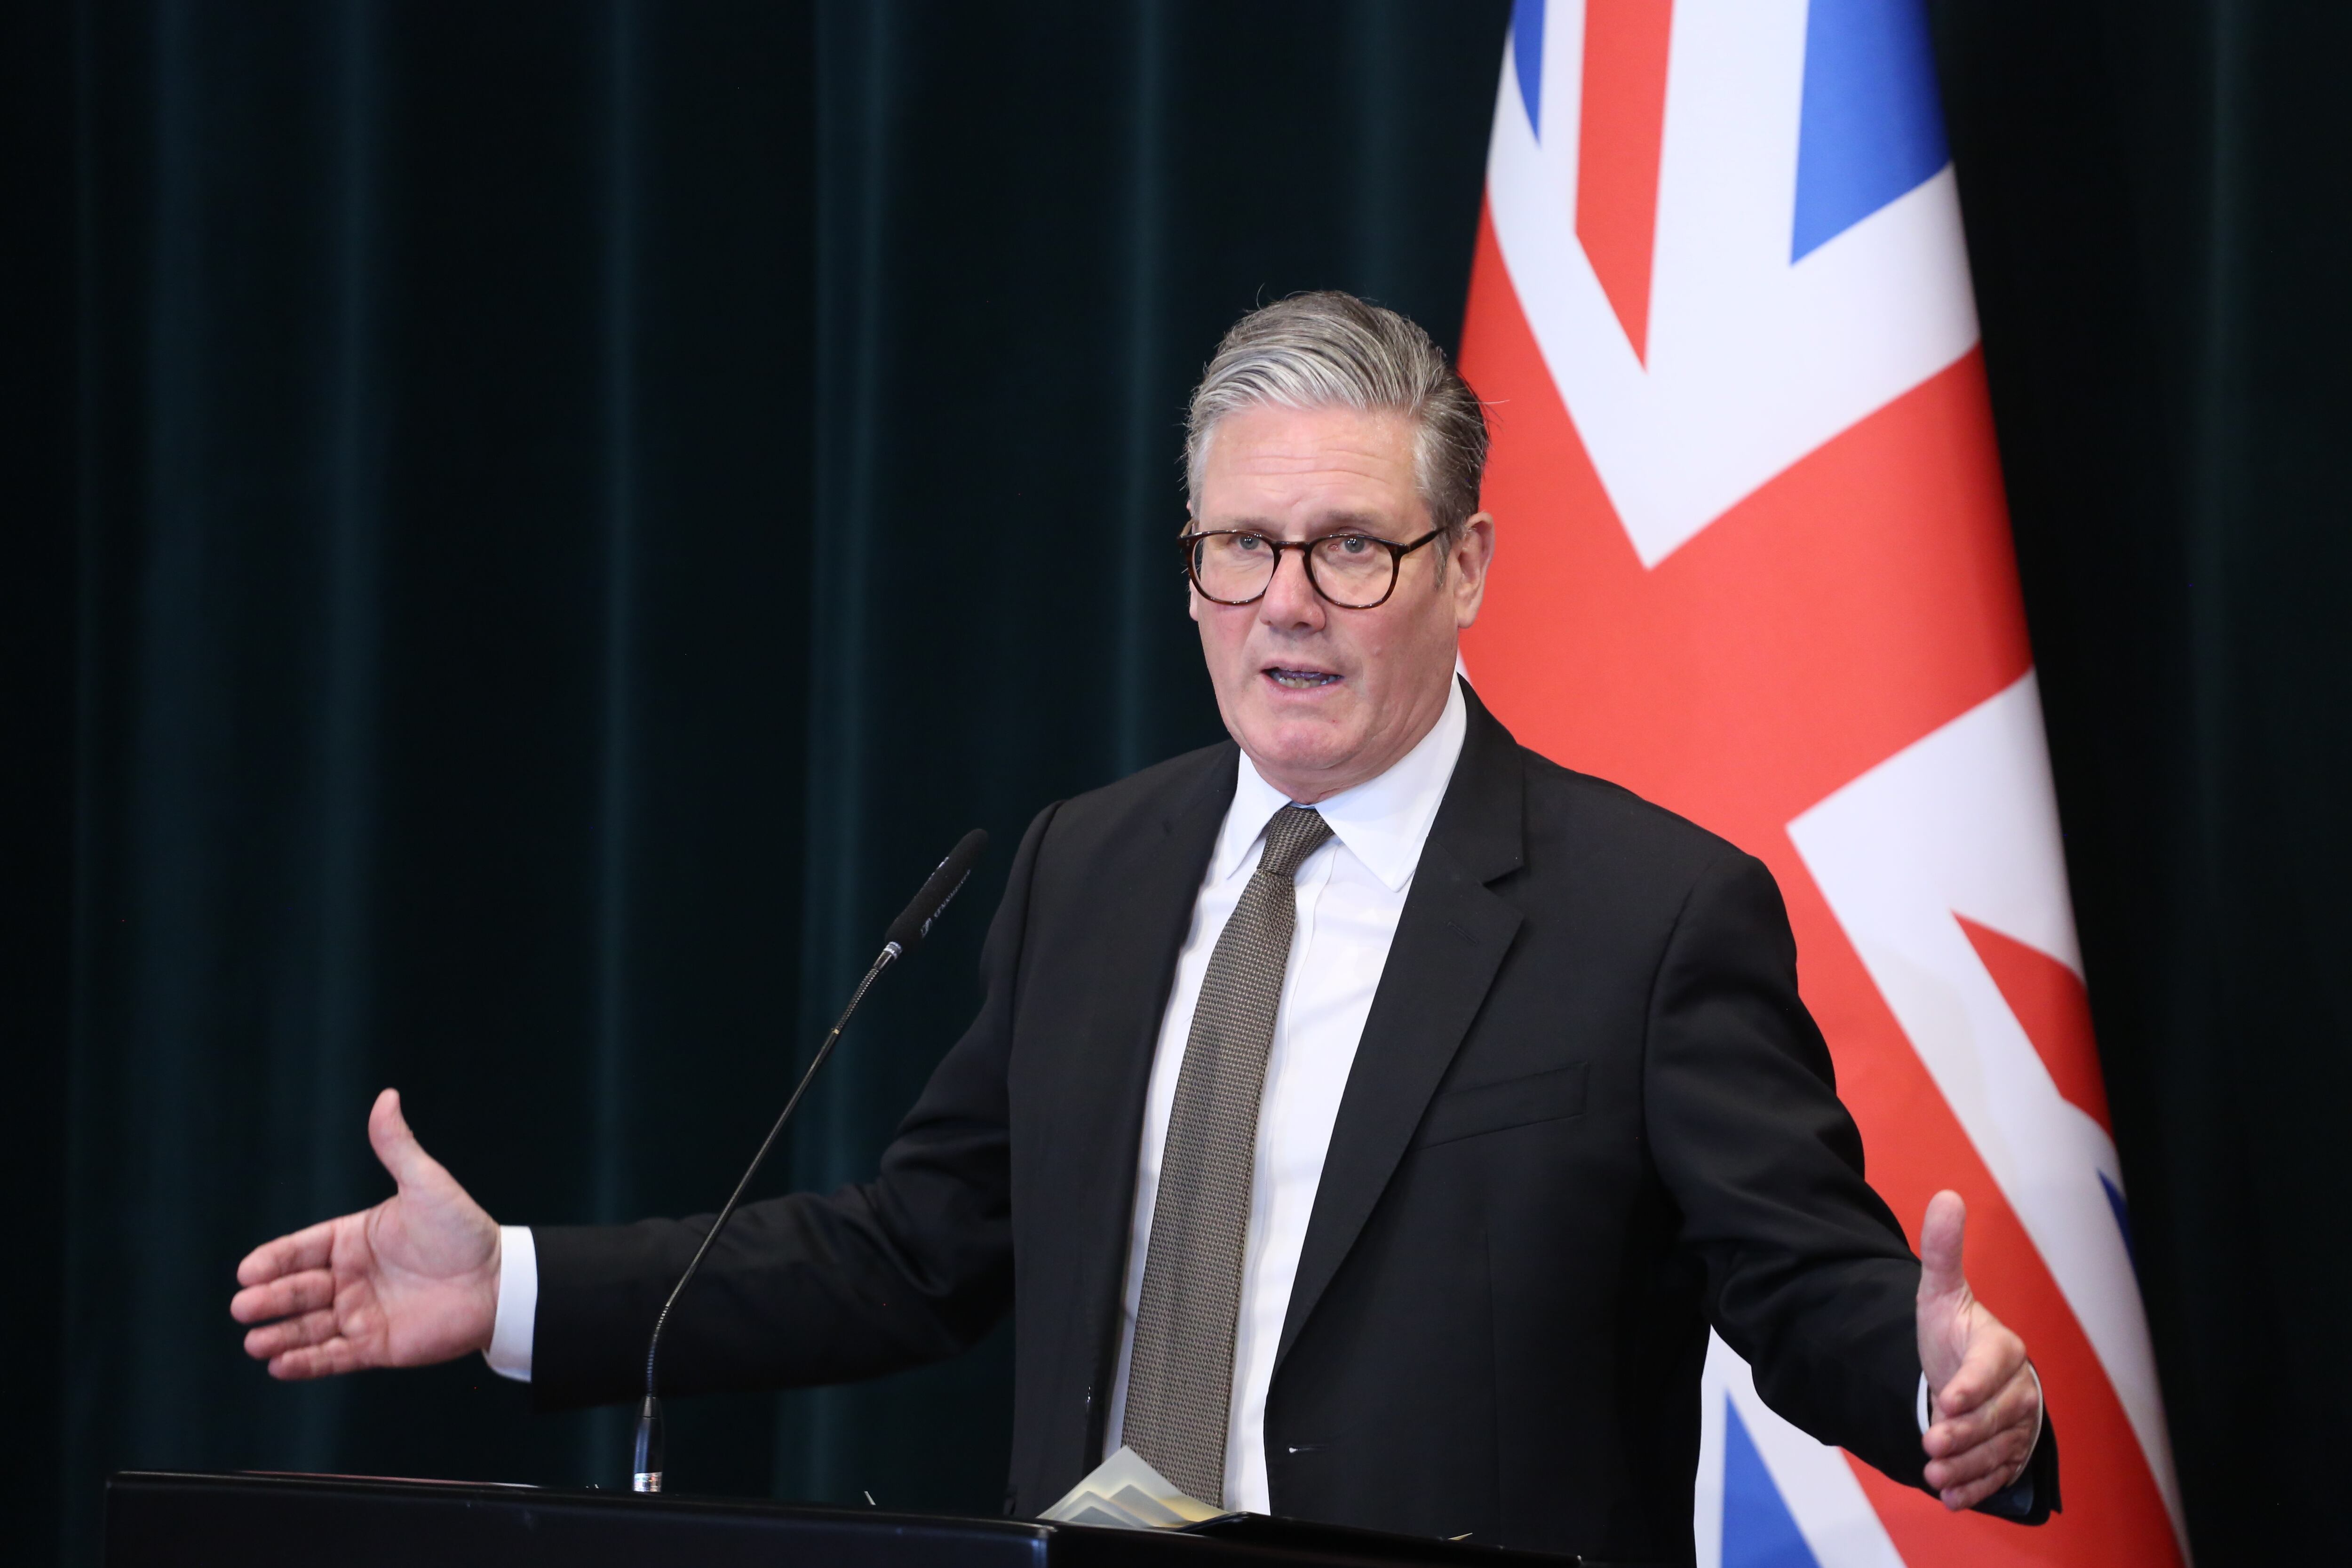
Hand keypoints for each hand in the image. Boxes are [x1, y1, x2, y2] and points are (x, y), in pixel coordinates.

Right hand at [231, 1089, 501, 1378]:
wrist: (499, 1280)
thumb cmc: (463, 1229)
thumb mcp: (426, 1185)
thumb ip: (398, 1147)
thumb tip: (385, 1096)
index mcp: (353, 1239)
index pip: (301, 1249)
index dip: (274, 1261)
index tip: (248, 1270)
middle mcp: (351, 1277)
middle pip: (298, 1289)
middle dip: (270, 1299)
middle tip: (243, 1307)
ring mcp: (361, 1312)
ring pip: (309, 1326)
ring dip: (280, 1335)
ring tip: (255, 1343)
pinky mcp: (376, 1345)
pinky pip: (333, 1356)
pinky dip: (306, 1363)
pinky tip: (279, 1366)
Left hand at [1915, 1190, 2042, 1508]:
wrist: (1963, 1371)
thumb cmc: (1953, 1333)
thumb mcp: (1940, 1293)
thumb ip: (1942, 1252)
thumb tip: (1947, 1196)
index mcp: (2002, 1349)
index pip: (1992, 1368)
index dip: (1972, 1387)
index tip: (1947, 1401)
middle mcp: (2018, 1389)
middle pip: (1995, 1416)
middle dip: (1963, 1433)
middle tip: (1929, 1443)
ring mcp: (2018, 1424)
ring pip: (1998, 1449)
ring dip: (1966, 1466)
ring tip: (1933, 1475)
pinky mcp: (2012, 1453)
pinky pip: (2000, 1473)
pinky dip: (1977, 1487)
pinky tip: (1952, 1497)